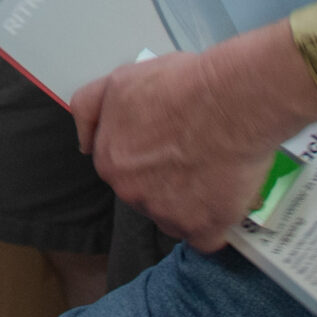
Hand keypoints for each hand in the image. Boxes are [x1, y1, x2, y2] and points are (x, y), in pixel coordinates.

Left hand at [72, 47, 296, 253]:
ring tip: (214, 171)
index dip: (149, 158)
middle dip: (168, 181)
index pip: (124, 171)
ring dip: (191, 204)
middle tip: (195, 154)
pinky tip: (225, 196)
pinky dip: (216, 222)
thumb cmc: (182, 85)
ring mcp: (166, 214)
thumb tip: (84, 143)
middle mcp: (132, 193)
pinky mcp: (201, 228)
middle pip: (148, 196)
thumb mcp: (120, 80)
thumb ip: (90, 109)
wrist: (232, 100)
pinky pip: (206, 237)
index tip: (170, 144)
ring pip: (175, 218)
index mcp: (111, 161)